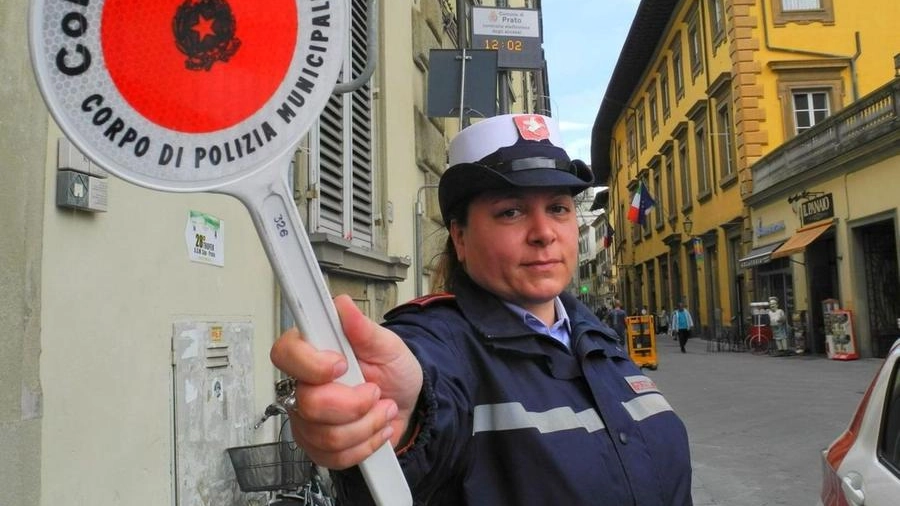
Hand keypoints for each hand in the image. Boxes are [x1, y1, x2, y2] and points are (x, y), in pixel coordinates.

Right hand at [270, 294, 423, 468]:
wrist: (404, 404)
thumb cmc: (392, 371)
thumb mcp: (387, 345)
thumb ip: (364, 328)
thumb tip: (343, 305)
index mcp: (313, 350)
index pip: (286, 354)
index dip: (311, 364)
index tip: (342, 365)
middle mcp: (302, 383)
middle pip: (309, 403)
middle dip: (354, 404)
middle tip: (375, 392)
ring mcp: (305, 417)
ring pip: (325, 435)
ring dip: (366, 425)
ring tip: (380, 409)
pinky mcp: (315, 444)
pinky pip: (333, 456)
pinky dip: (365, 444)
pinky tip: (374, 429)